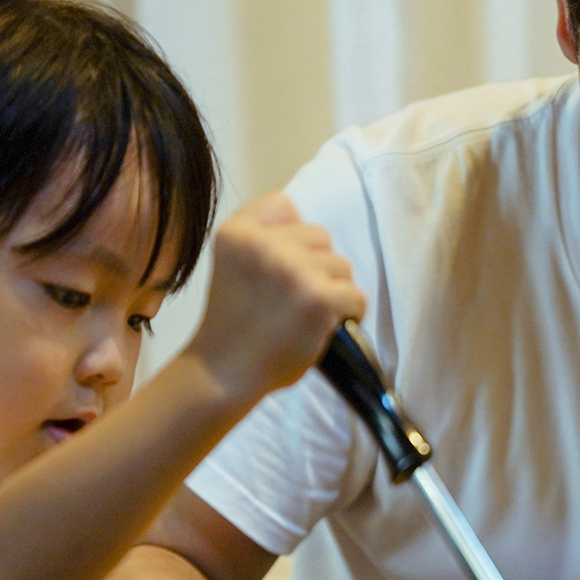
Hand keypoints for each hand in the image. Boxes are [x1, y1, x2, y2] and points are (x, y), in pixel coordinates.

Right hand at [184, 192, 366, 400]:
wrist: (225, 373)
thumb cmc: (235, 326)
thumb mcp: (231, 264)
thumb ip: (261, 239)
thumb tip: (309, 231)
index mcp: (235, 232)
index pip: (284, 205)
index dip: (292, 238)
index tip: (280, 270)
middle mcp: (261, 244)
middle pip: (320, 236)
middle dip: (317, 268)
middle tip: (295, 301)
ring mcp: (291, 269)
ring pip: (342, 265)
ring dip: (334, 292)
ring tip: (308, 316)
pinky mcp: (318, 297)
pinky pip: (355, 295)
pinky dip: (350, 315)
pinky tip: (326, 328)